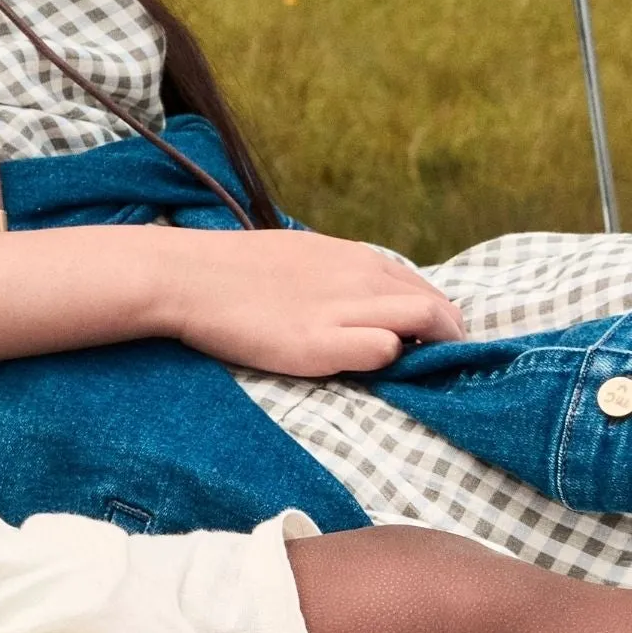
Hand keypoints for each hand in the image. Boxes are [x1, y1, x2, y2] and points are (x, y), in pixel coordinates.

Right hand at [153, 228, 464, 376]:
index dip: (435, 321)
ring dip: (433, 349)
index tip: (426, 347)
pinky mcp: (319, 343)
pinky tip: (368, 372)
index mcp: (353, 256)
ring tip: (416, 376)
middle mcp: (358, 275)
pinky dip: (388, 362)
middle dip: (448, 340)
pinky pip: (384, 350)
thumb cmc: (230, 270)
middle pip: (438, 306)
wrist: (184, 277)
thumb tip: (358, 299)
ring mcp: (341, 307)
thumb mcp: (297, 257)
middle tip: (432, 369)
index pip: (423, 289)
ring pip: (428, 320)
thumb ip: (334, 275)